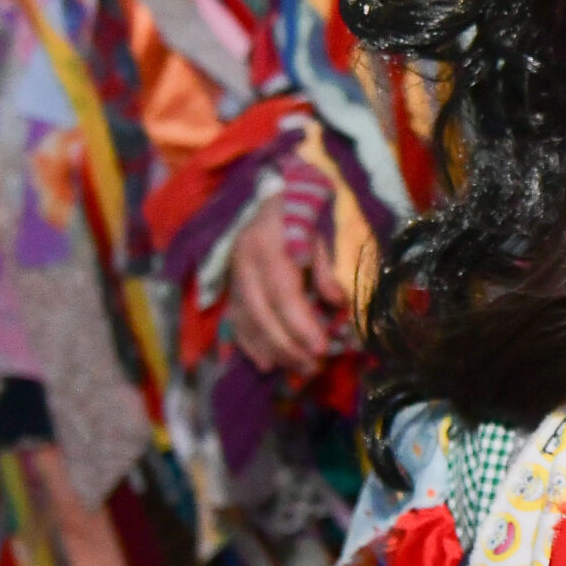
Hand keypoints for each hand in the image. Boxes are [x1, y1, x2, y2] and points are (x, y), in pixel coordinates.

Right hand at [225, 198, 338, 373]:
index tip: (321, 348)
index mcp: (269, 246)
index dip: (300, 324)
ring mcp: (233, 276)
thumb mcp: (319, 230)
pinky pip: (235, 322)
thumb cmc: (300, 212)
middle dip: (289, 347)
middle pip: (262, 315)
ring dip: (273, 352)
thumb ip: (325, 268)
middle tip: (314, 368)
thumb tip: (337, 303)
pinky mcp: (229, 286)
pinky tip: (267, 364)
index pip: (283, 293)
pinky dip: (249, 346)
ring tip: (300, 371)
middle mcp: (245, 264)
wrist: (265, 194)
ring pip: (247, 322)